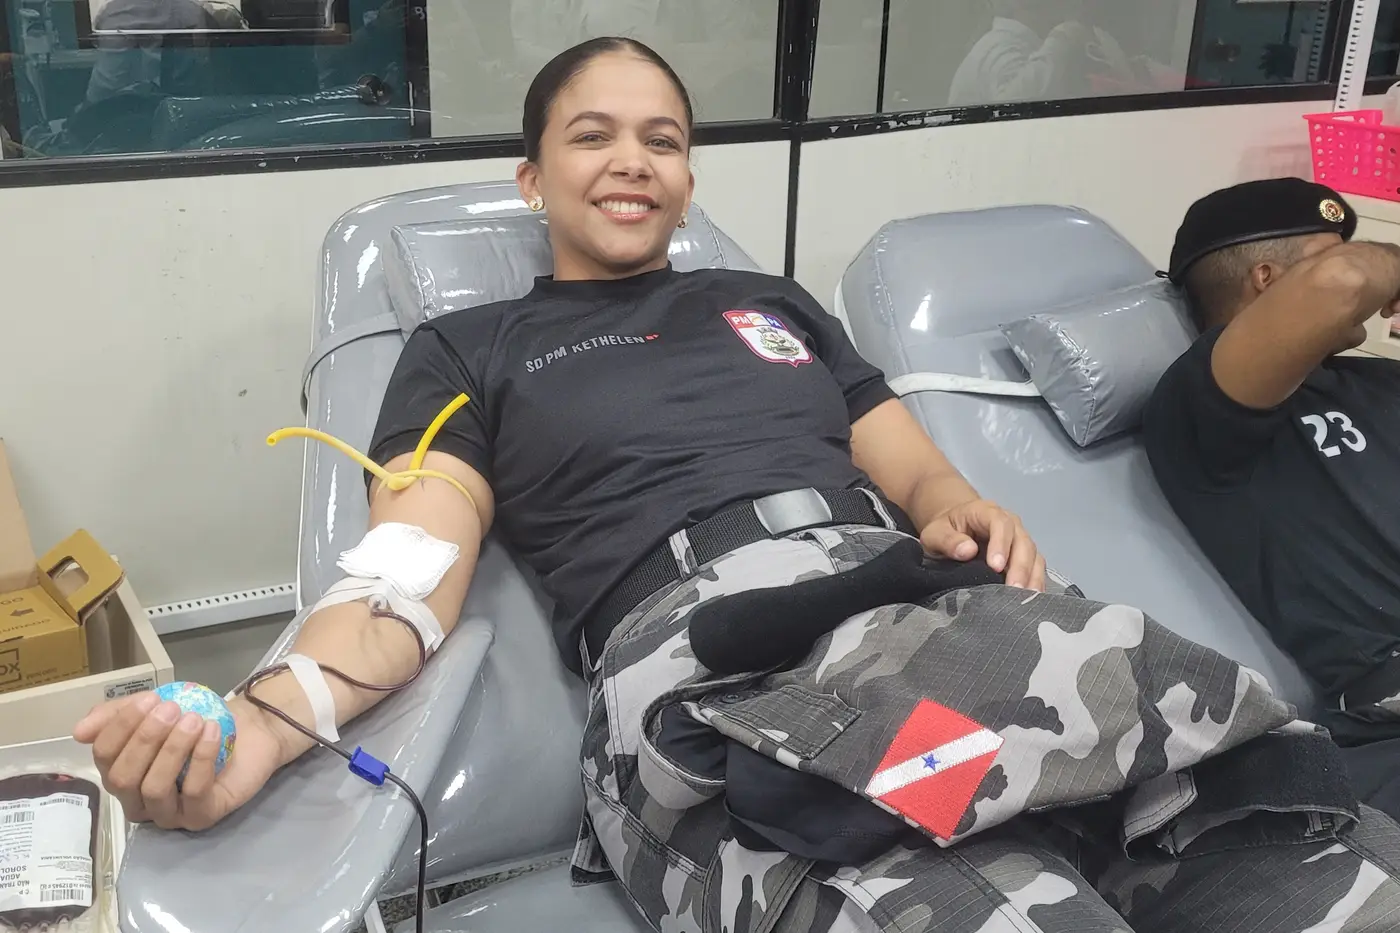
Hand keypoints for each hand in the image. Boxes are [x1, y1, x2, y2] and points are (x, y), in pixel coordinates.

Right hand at [73, 691, 285, 830]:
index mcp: (121, 775)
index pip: (104, 758)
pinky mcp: (201, 817)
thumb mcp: (153, 709)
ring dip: (172, 749)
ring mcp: (170, 814)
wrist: (250, 731)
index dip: (121, 727)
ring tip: (193, 720)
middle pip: (125, 778)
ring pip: (155, 789)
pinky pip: (193, 793)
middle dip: (145, 740)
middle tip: (172, 710)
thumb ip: (115, 716)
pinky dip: (200, 758)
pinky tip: (211, 732)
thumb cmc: (195, 722)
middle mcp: (139, 801)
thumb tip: (79, 732)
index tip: (150, 699)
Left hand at [919, 498, 1044, 590]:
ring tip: (1024, 599)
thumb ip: (947, 540)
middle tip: (1013, 590)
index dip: (1001, 544)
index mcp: (986, 512)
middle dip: (1020, 566)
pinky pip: (1036, 568)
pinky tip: (1030, 600)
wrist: (953, 530)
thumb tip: (967, 551)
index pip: (1000, 523)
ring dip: (1031, 578)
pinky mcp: (1024, 557)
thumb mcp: (935, 534)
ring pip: (1033, 556)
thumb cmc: (944, 531)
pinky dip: (1035, 583)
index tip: (995, 567)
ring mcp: (1019, 540)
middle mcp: (1009, 524)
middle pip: (1022, 541)